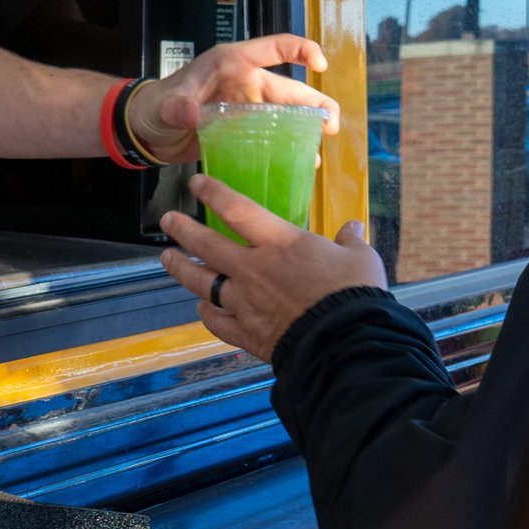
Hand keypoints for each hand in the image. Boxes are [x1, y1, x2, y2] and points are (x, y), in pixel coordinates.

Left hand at [128, 35, 337, 163]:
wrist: (145, 132)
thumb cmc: (154, 106)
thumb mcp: (165, 104)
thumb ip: (177, 107)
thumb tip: (191, 113)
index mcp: (232, 63)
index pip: (274, 47)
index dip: (300, 50)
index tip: (320, 64)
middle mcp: (245, 83)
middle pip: (290, 87)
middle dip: (315, 103)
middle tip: (331, 124)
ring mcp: (246, 108)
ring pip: (286, 114)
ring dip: (307, 127)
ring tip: (322, 145)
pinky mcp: (243, 132)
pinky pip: (272, 138)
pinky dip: (288, 148)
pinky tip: (301, 164)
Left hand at [159, 174, 384, 362]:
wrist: (344, 345)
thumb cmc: (354, 295)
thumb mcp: (361, 259)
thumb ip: (350, 241)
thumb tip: (353, 228)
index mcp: (280, 243)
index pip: (237, 209)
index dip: (214, 193)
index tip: (197, 183)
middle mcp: (254, 269)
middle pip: (207, 245)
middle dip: (183, 230)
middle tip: (167, 221)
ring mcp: (245, 303)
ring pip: (202, 283)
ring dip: (181, 269)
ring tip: (168, 259)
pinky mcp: (247, 334)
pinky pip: (217, 322)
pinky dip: (207, 314)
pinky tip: (202, 310)